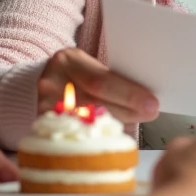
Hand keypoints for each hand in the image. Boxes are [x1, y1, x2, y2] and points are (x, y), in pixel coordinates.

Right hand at [38, 47, 158, 123]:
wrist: (45, 81)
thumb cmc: (77, 75)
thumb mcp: (88, 66)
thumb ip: (111, 78)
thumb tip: (146, 97)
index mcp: (68, 60)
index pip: (102, 81)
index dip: (129, 95)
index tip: (152, 103)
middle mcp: (53, 81)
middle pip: (96, 103)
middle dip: (128, 111)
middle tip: (150, 113)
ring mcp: (44, 105)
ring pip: (88, 122)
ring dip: (116, 125)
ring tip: (135, 123)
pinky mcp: (42, 125)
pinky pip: (76, 135)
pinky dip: (97, 136)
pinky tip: (111, 135)